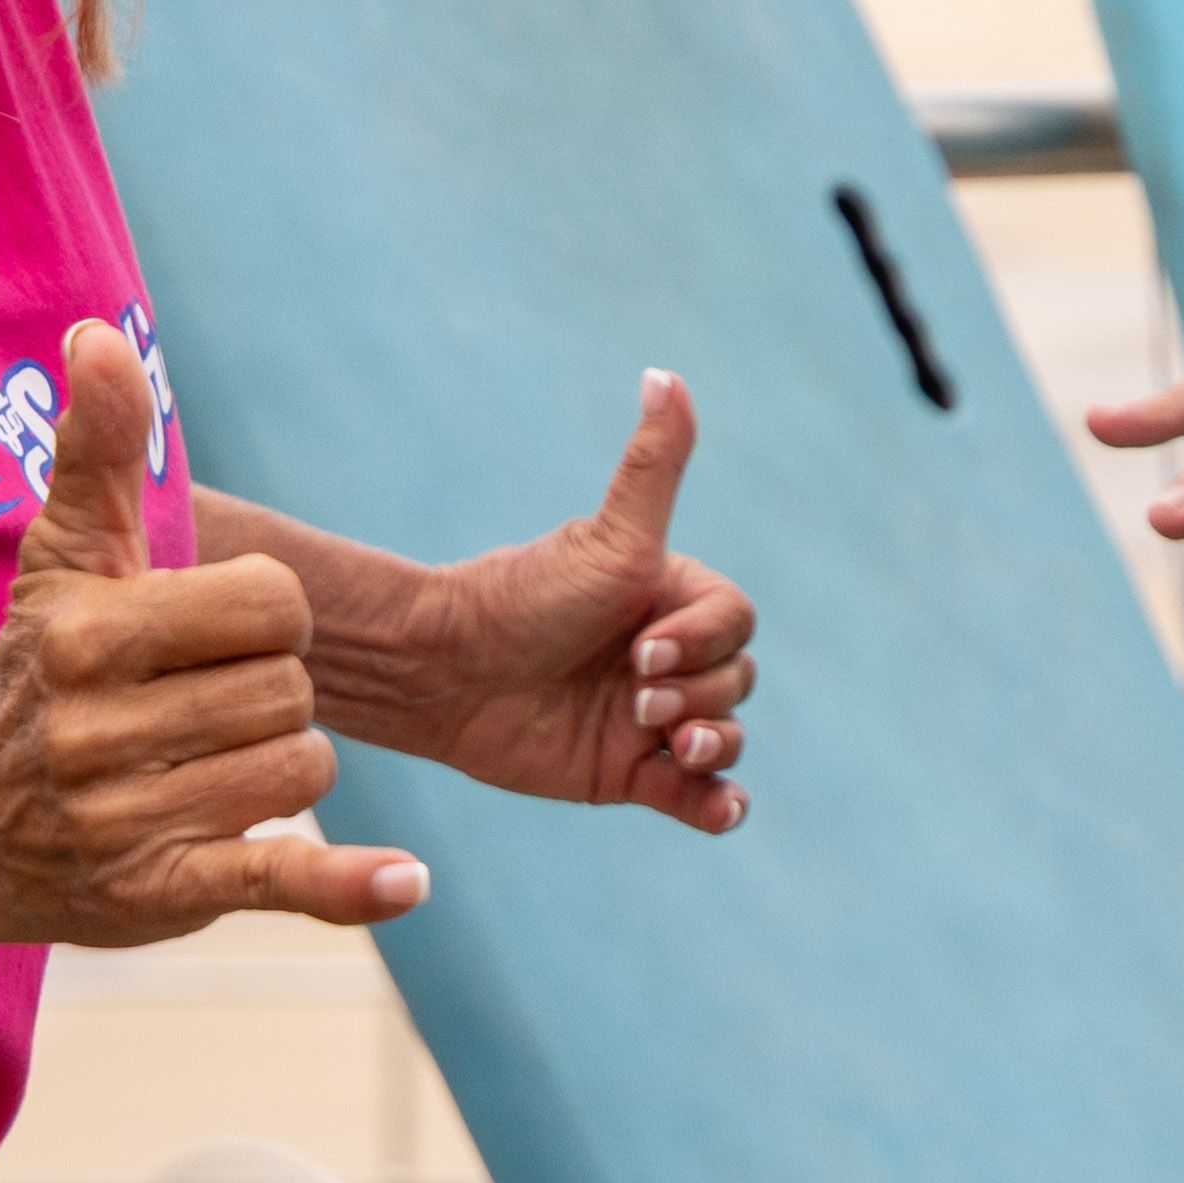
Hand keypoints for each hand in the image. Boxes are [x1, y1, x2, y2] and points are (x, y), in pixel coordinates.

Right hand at [0, 325, 419, 942]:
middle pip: (289, 691)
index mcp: (87, 634)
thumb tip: (101, 333)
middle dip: (271, 692)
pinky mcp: (157, 896)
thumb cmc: (32, 662)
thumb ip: (97, 445)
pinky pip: (280, 881)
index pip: (271, 603)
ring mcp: (126, 821)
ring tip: (212, 763)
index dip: (269, 614)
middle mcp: (97, 730)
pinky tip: (407, 880)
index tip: (218, 631)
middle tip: (207, 704)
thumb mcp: (61, 553)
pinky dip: (346, 884)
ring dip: (282, 767)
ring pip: (299, 772)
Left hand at [331, 371, 753, 829]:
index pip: (734, 622)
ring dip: (712, 744)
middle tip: (636, 695)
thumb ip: (651, 466)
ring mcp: (653, 718)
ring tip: (670, 746)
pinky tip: (719, 810)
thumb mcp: (605, 538)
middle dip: (699, 692)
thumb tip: (664, 372)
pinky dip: (716, 806)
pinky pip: (696, 798)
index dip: (701, 639)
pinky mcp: (630, 773)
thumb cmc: (522, 596)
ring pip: (725, 736)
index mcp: (672, 598)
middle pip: (736, 679)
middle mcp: (670, 657)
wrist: (446, 673)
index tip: (641, 648)